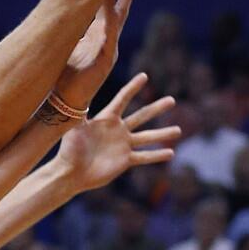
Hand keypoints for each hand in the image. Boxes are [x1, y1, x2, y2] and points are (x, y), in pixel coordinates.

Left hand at [54, 0, 137, 108]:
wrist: (67, 100)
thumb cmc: (65, 75)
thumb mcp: (68, 46)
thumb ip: (71, 30)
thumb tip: (62, 11)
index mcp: (97, 37)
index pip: (109, 9)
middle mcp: (106, 41)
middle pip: (119, 10)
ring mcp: (109, 49)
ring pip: (117, 19)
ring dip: (121, 0)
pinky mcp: (105, 60)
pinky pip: (109, 37)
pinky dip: (110, 23)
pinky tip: (112, 10)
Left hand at [55, 73, 180, 191]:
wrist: (71, 173)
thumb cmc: (69, 149)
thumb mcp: (74, 128)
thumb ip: (79, 113)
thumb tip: (78, 96)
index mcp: (106, 119)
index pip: (122, 100)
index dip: (133, 88)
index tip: (144, 76)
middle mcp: (117, 130)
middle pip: (141, 116)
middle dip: (156, 108)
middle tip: (172, 100)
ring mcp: (123, 145)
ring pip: (147, 137)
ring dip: (163, 134)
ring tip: (178, 130)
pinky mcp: (125, 160)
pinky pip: (144, 157)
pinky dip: (157, 155)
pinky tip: (171, 153)